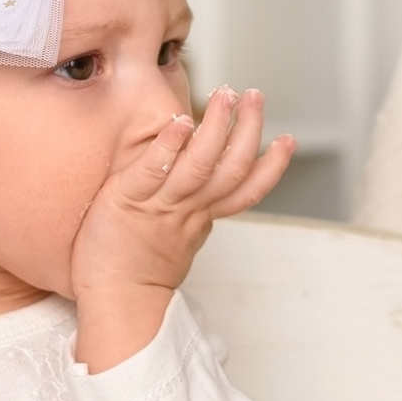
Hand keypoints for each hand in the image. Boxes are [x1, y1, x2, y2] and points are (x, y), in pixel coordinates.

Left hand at [70, 86, 294, 370]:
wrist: (113, 307)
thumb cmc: (132, 272)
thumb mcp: (174, 240)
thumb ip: (186, 211)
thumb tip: (195, 189)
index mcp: (200, 218)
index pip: (245, 189)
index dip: (271, 166)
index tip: (288, 140)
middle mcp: (187, 210)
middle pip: (230, 168)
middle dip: (247, 129)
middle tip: (255, 96)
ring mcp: (160, 206)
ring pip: (199, 164)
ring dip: (215, 126)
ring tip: (226, 94)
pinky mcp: (127, 201)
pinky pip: (154, 172)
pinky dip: (170, 147)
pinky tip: (180, 122)